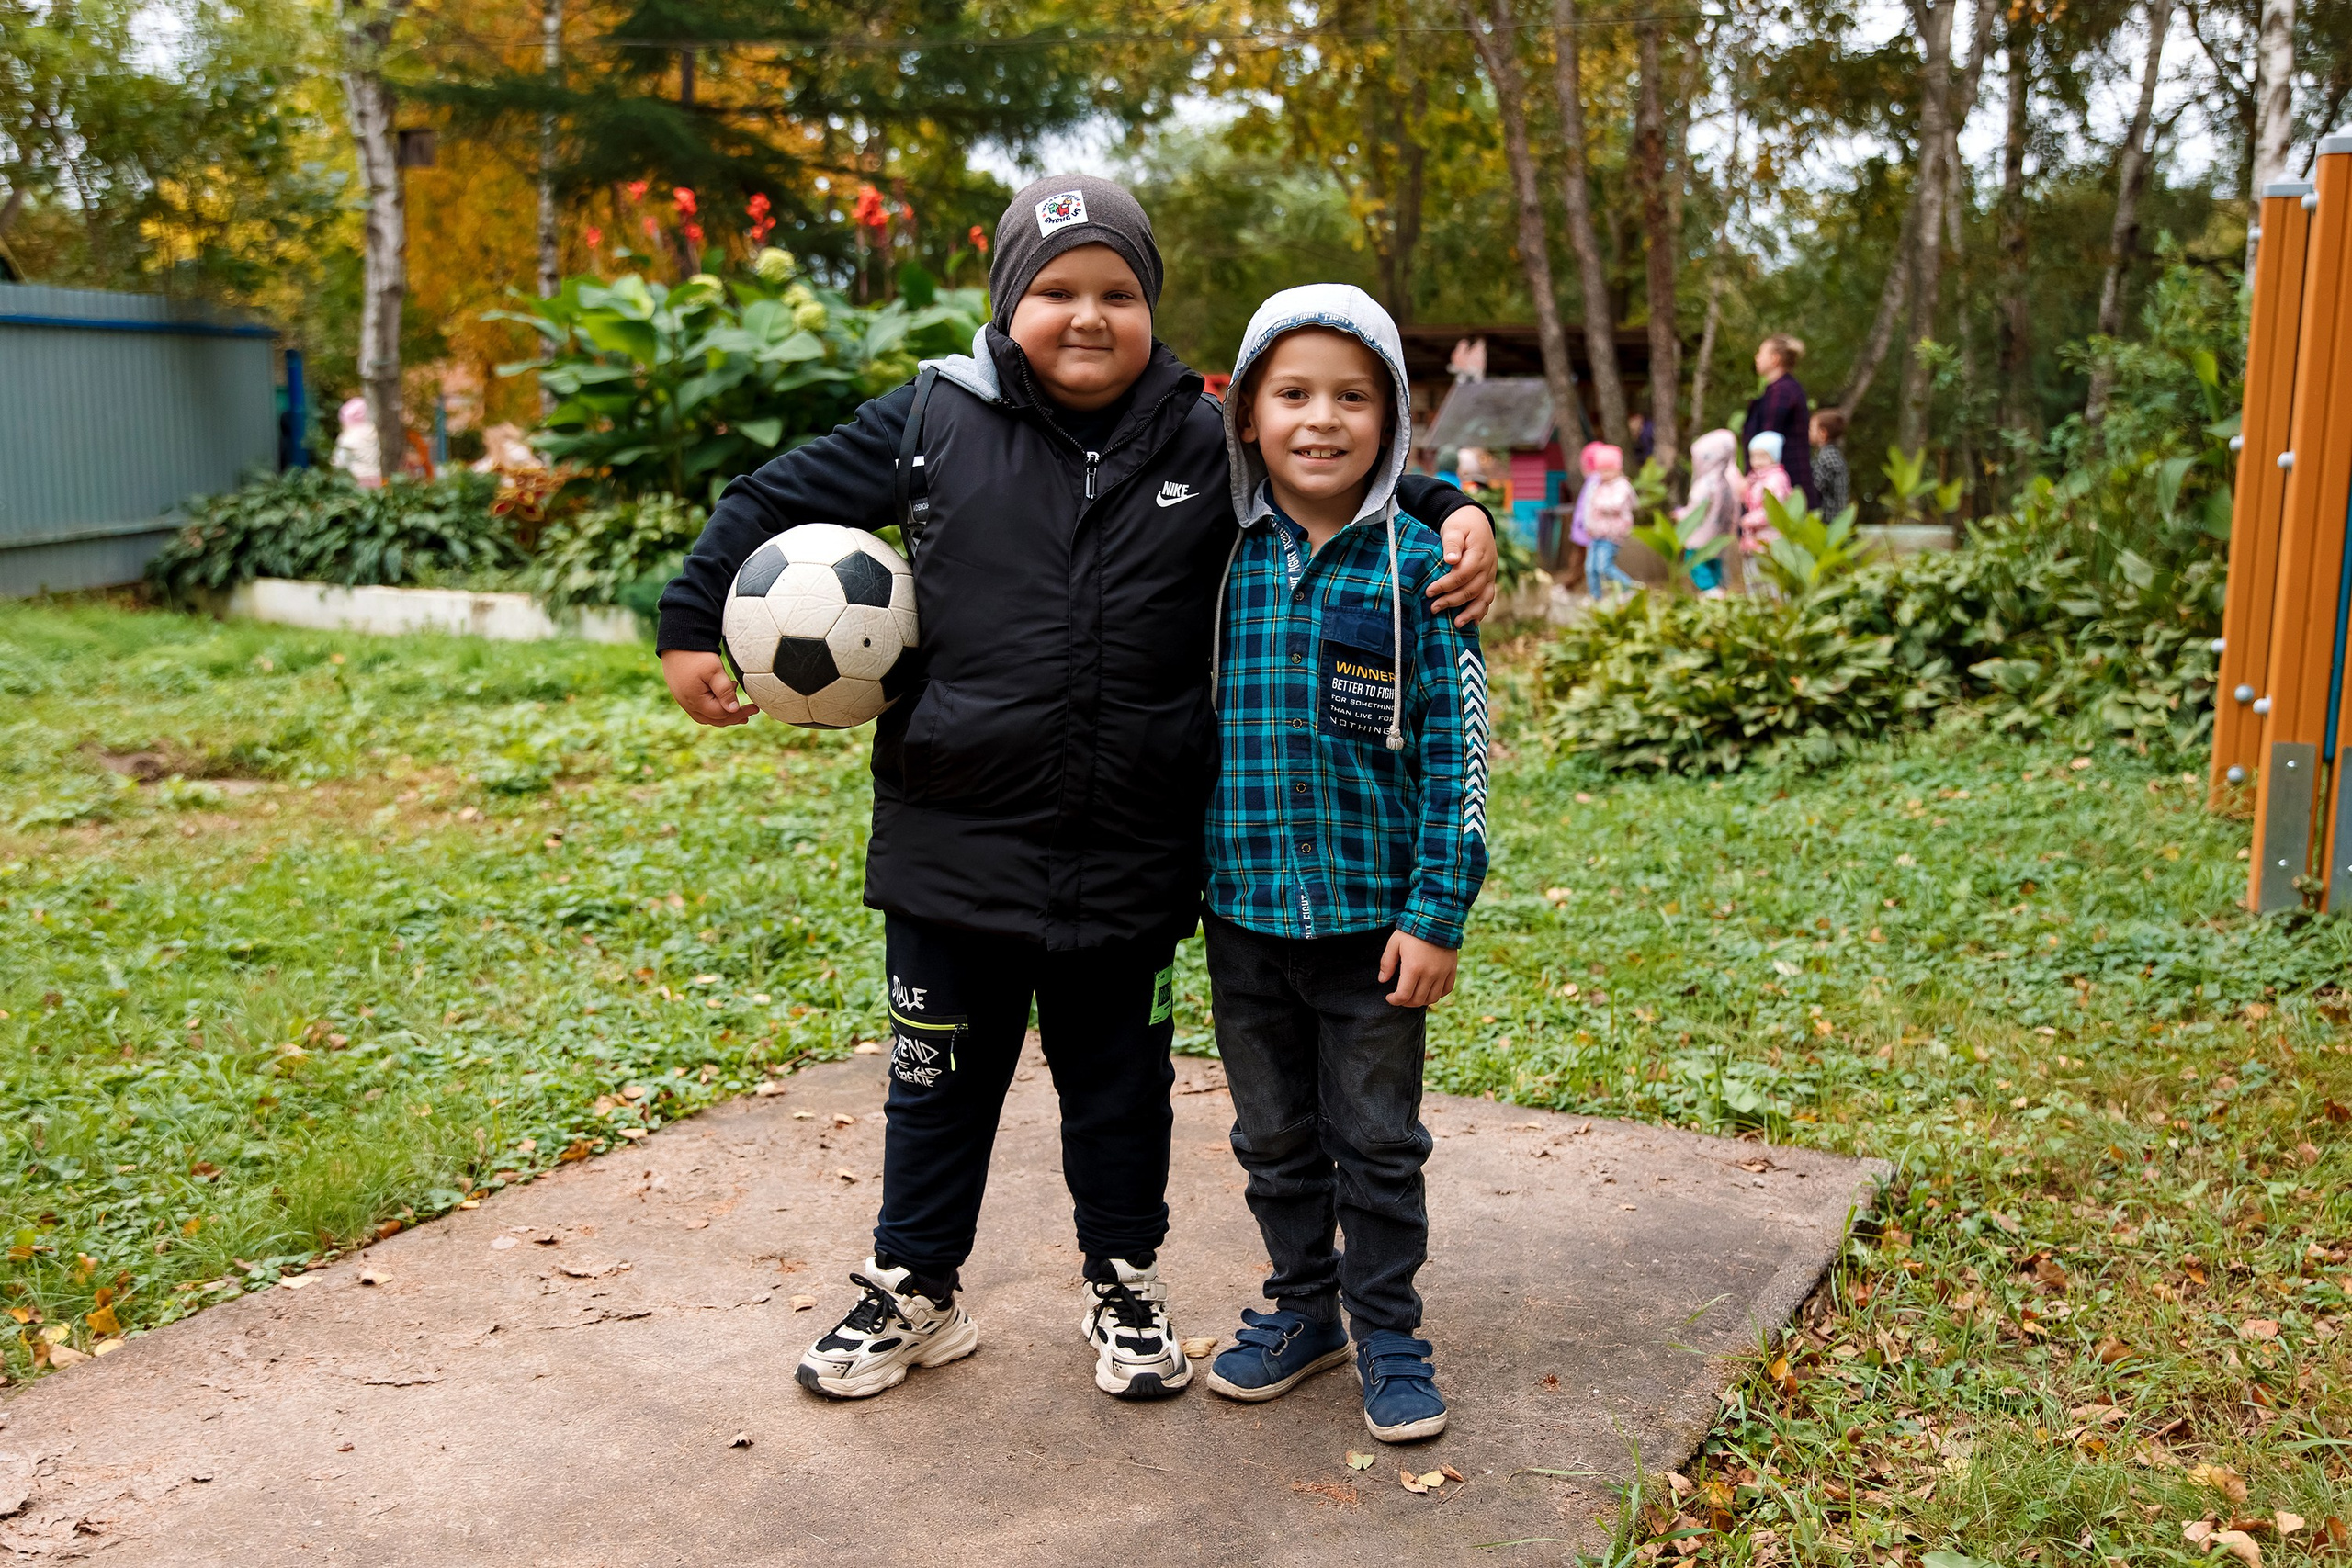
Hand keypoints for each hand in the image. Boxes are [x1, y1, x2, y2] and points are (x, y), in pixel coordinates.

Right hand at [661, 649, 755, 726]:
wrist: (677, 643)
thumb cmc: (697, 656)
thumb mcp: (714, 671)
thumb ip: (725, 691)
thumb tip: (734, 710)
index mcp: (696, 701)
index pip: (722, 714)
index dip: (739, 712)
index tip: (754, 707)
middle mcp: (688, 705)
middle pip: (715, 719)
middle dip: (734, 717)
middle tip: (751, 711)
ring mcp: (684, 701)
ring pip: (707, 716)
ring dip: (723, 715)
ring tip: (737, 710)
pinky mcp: (682, 695)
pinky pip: (699, 710)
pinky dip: (713, 709)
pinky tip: (721, 702)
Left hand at [1378, 929, 1459, 1007]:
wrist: (1436, 918)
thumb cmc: (1412, 931)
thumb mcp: (1394, 943)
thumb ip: (1386, 963)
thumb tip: (1382, 980)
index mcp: (1413, 968)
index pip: (1403, 995)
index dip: (1394, 1000)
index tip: (1389, 997)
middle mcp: (1429, 974)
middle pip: (1418, 1000)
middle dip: (1406, 1002)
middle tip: (1400, 997)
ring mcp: (1442, 973)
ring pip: (1432, 998)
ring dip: (1421, 1000)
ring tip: (1413, 995)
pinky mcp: (1451, 969)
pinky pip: (1446, 989)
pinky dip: (1437, 994)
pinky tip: (1429, 990)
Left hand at [1428, 506, 1498, 626]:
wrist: (1476, 521)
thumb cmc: (1460, 525)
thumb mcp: (1454, 528)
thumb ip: (1452, 543)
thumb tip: (1451, 559)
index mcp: (1479, 553)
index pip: (1463, 573)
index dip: (1446, 585)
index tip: (1429, 591)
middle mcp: (1488, 566)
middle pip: (1472, 588)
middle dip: (1452, 601)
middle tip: (1433, 608)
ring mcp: (1491, 574)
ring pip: (1484, 597)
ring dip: (1471, 612)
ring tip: (1457, 624)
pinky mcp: (1490, 579)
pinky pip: (1488, 598)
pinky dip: (1481, 611)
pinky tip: (1472, 623)